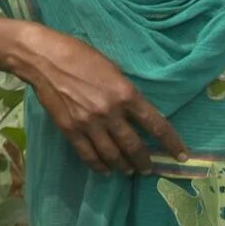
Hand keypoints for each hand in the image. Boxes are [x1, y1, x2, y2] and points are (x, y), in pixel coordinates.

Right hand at [0, 25, 185, 175]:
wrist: (43, 59)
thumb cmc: (80, 55)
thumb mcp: (112, 68)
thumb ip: (125, 92)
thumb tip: (135, 110)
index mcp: (125, 94)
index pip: (155, 124)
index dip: (171, 142)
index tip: (180, 155)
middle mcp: (110, 112)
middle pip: (134, 146)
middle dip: (145, 161)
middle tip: (149, 169)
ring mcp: (89, 124)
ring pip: (112, 155)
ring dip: (124, 166)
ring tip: (129, 171)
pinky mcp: (70, 130)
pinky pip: (88, 155)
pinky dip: (99, 165)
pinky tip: (105, 170)